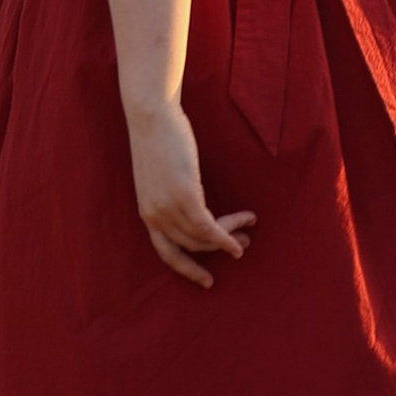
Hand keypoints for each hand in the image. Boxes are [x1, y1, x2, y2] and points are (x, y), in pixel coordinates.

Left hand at [124, 96, 254, 288]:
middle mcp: (155, 216)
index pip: (167, 253)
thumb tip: (193, 203)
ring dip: (229, 238)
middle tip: (242, 245)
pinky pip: (209, 227)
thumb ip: (171, 194)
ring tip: (248, 232)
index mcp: (147, 212)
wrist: (151, 115)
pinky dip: (226, 237)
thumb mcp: (159, 174)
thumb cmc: (157, 138)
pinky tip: (239, 239)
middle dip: (219, 249)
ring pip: (204, 236)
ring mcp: (168, 208)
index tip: (207, 280)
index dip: (188, 269)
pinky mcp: (184, 196)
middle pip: (193, 245)